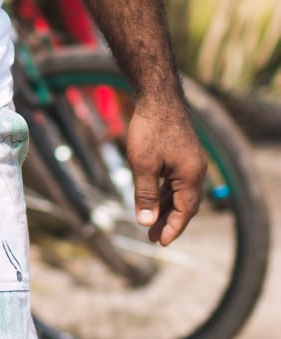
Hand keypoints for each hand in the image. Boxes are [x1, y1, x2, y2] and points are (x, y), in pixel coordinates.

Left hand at [125, 100, 206, 246]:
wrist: (157, 96)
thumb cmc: (150, 129)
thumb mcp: (143, 165)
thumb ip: (146, 194)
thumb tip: (146, 222)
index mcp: (191, 176)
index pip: (184, 211)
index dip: (173, 228)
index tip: (160, 243)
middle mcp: (196, 170)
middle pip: (184, 204)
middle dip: (168, 221)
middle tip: (152, 237)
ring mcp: (190, 161)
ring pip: (178, 192)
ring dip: (165, 207)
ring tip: (150, 222)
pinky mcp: (181, 152)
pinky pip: (175, 179)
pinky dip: (165, 191)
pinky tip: (154, 198)